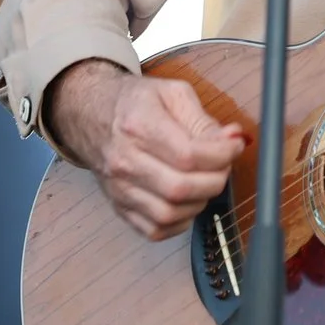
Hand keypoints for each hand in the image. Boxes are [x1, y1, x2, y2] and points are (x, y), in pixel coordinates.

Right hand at [45, 60, 245, 240]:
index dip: (222, 155)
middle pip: (180, 189)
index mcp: (139, 126)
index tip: (234, 146)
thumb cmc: (134, 103)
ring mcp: (119, 188)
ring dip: (200, 201)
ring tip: (205, 181)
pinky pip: (156, 230)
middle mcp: (125, 161)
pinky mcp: (119, 207)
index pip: (189, 154)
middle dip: (215, 180)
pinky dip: (180, 221)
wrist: (90, 116)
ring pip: (170, 214)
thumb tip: (232, 139)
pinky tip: (187, 200)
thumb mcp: (172, 94)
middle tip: (223, 166)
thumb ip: (203, 120)